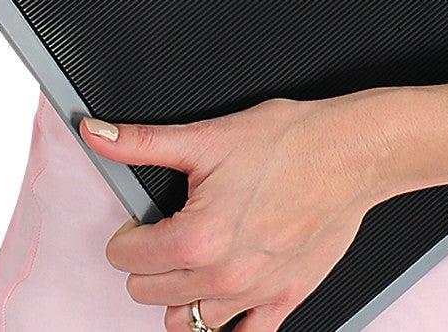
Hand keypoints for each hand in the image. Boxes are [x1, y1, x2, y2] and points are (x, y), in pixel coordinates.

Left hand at [84, 93, 391, 331]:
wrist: (350, 154)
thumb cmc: (289, 142)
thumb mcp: (207, 135)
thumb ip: (143, 141)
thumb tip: (97, 134)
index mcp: (198, 237)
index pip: (128, 258)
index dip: (126, 234)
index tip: (138, 220)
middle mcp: (223, 276)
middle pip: (149, 292)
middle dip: (148, 262)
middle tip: (165, 232)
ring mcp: (254, 295)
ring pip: (186, 322)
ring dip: (179, 294)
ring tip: (191, 261)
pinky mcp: (284, 302)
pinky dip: (226, 326)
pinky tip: (223, 303)